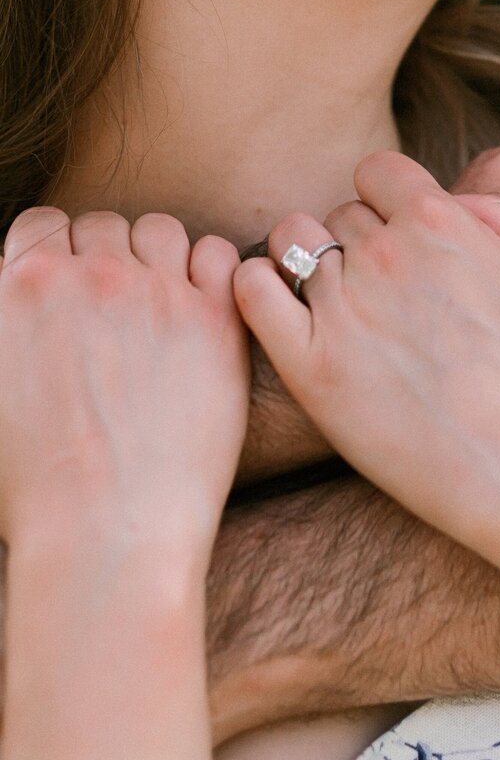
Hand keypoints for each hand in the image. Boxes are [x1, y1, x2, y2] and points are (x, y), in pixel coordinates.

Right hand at [0, 208, 248, 551]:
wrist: (106, 535)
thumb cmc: (30, 484)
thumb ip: (2, 322)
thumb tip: (10, 296)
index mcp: (25, 286)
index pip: (42, 224)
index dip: (50, 254)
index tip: (60, 287)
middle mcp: (94, 277)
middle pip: (102, 227)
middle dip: (101, 259)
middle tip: (106, 312)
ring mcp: (160, 294)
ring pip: (160, 231)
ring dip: (153, 258)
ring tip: (152, 307)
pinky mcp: (216, 320)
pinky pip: (218, 255)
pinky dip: (207, 272)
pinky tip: (195, 311)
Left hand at [234, 153, 499, 574]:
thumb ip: (494, 216)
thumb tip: (445, 200)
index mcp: (438, 221)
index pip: (377, 172)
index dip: (387, 200)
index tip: (399, 237)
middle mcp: (384, 254)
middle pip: (340, 215)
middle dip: (358, 243)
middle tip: (385, 294)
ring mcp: (342, 308)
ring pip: (292, 245)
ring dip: (310, 265)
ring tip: (337, 306)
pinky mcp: (310, 367)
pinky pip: (253, 292)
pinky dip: (257, 287)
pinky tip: (281, 309)